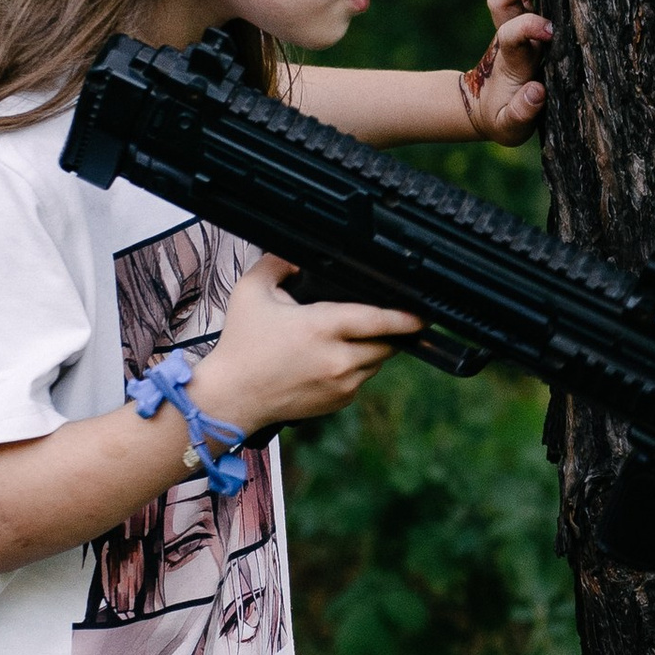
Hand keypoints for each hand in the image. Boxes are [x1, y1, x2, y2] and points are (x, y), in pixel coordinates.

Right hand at [191, 257, 420, 432]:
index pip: (378, 319)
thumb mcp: (251, 292)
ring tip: (347, 337)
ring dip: (372, 349)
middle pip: (387, 343)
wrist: (231, 397)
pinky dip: (356, 368)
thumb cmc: (241, 345)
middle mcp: (337, 359)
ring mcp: (341, 384)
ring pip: (376, 362)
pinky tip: (333, 359)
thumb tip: (298, 252)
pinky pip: (362, 380)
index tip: (422, 313)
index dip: (405, 316)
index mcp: (321, 327)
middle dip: (389, 330)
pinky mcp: (339, 402)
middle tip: (382, 318)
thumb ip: (277, 263)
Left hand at [457, 0, 551, 142]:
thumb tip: (536, 91)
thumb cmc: (505, 119)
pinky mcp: (515, 20)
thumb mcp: (512, 125)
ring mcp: (509, 26)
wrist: (486, 110)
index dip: (528, 28)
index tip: (549, 28)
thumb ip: (522, 111)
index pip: (513, 35)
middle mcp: (508, 37)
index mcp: (512, 61)